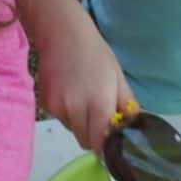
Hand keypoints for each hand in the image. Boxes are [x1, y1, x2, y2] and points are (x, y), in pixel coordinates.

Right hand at [35, 1, 134, 155]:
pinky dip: (68, 114)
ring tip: (84, 99)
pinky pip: (61, 119)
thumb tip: (134, 130)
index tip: (112, 143)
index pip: (100, 143)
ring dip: (81, 124)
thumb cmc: (96, 54)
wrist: (61, 32)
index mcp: (98, 103)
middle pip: (85, 141)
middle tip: (101, 119)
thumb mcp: (119, 79)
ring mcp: (57, 107)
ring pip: (73, 130)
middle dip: (95, 136)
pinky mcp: (45, 104)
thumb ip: (127, 108)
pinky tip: (71, 94)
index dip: (107, 147)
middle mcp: (75, 108)